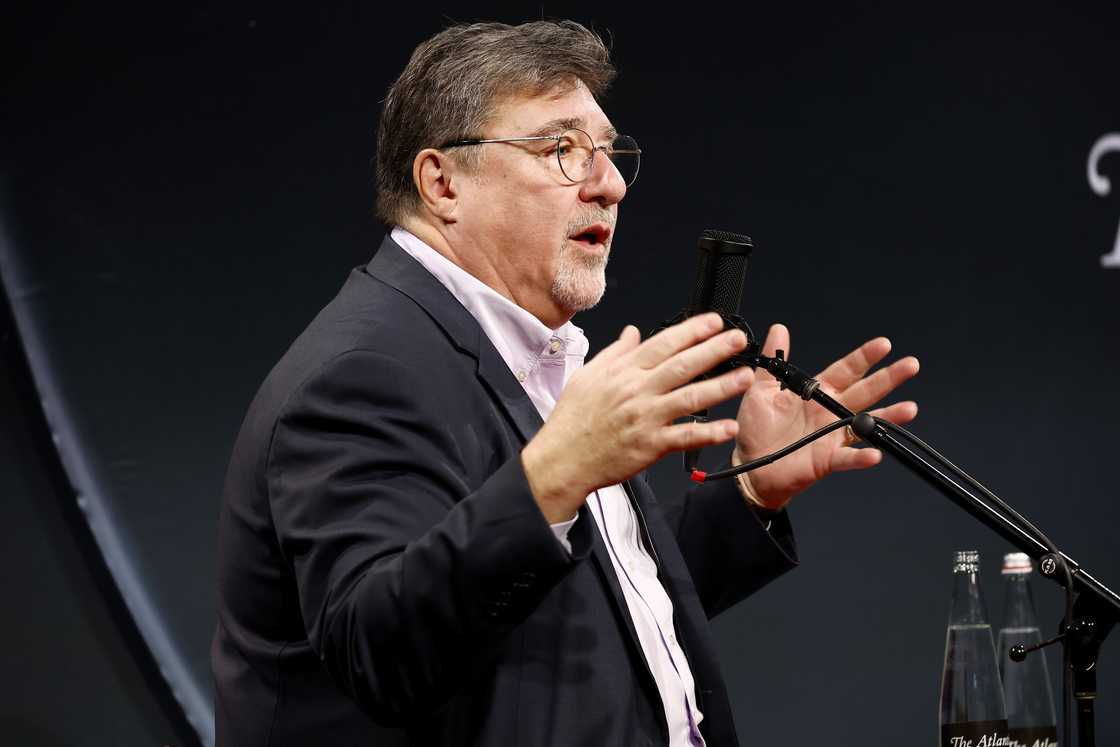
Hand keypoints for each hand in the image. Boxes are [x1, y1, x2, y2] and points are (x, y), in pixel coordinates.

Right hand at [522, 313, 755, 522]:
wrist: (562, 458)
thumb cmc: (572, 419)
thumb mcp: (587, 375)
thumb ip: (615, 352)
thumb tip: (633, 332)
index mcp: (623, 372)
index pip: (663, 344)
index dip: (692, 331)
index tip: (714, 321)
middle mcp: (637, 391)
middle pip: (683, 365)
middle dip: (714, 350)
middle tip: (738, 339)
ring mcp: (646, 418)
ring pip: (690, 398)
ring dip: (721, 387)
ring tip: (745, 377)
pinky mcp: (650, 445)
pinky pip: (685, 437)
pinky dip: (708, 433)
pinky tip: (728, 427)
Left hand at [734, 324, 918, 509]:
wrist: (751, 465)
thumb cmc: (756, 429)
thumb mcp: (760, 390)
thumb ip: (773, 361)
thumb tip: (778, 329)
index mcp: (817, 392)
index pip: (846, 370)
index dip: (864, 357)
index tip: (883, 344)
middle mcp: (830, 412)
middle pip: (865, 391)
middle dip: (888, 378)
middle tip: (910, 365)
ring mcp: (832, 436)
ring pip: (865, 424)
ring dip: (888, 417)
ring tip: (909, 409)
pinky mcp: (827, 459)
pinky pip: (847, 457)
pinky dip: (861, 456)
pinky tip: (875, 453)